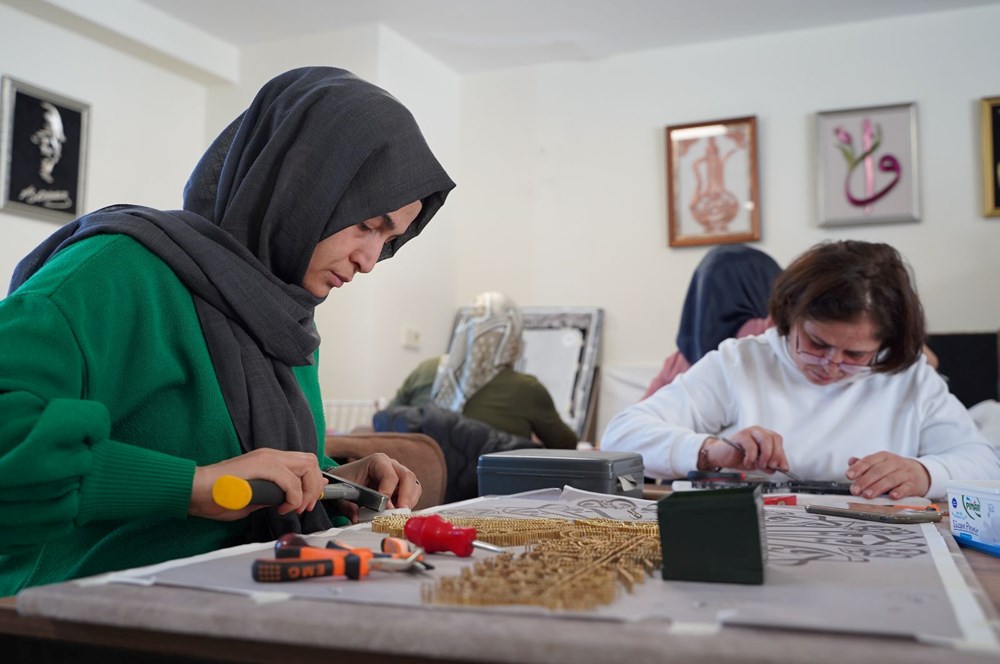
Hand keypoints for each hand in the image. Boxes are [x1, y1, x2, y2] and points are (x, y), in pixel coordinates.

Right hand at [190, 448, 326, 519]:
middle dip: (314, 486)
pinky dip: (294, 496)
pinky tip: (283, 507)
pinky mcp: (262, 465)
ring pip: (306, 465)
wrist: (196, 490)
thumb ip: (271, 496)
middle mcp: (271, 454)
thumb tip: (286, 501)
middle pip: (310, 461)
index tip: (309, 501)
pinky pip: (291, 480)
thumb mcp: (253, 498)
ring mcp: (267, 457)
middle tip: (304, 506)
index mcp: (269, 460)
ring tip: (296, 507)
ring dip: (307, 489)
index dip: (313, 482)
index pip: (304, 463)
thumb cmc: (218, 496)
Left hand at [325, 453, 420, 522]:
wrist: (345, 480)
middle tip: (400, 511)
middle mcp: (392, 465)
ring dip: (410, 501)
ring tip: (400, 514)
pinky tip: (398, 513)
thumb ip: (348, 505)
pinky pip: (413, 494)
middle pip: (408, 477)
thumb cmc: (346, 480)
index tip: (385, 507)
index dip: (389, 491)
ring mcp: (399, 475)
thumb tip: (356, 517)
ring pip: (414, 485)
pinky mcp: (402, 487)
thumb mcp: (343, 492)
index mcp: (378, 461)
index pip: (390, 475)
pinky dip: (409, 504)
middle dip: (406, 496)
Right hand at [700, 426, 788, 473]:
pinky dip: (752, 457)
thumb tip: (778, 468)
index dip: (781, 454)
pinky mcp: (740, 436)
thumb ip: (767, 464)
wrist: (721, 456)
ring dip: (765, 455)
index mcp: (764, 436)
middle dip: (775, 455)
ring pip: (765, 440)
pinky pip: (751, 446)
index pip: (778, 441)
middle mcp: (758, 432)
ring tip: (759, 464)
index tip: (782, 467)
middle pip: (774, 439)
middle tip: (770, 466)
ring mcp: (749, 432)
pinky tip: (747, 462)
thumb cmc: (739, 457)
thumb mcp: (757, 463)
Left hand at [845, 452, 930, 498]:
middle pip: (878, 471)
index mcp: (884, 456)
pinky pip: (906, 488)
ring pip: (890, 479)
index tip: (849, 475)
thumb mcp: (881, 463)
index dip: (858, 468)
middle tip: (855, 490)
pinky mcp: (913, 484)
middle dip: (865, 481)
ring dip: (877, 487)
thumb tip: (850, 461)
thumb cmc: (896, 469)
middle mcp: (894, 463)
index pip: (869, 460)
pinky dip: (898, 492)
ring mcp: (905, 473)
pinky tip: (891, 497)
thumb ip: (865, 464)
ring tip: (867, 495)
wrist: (921, 473)